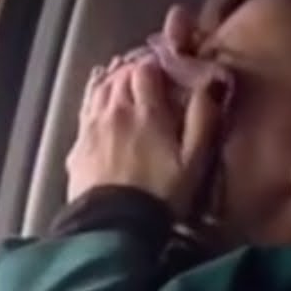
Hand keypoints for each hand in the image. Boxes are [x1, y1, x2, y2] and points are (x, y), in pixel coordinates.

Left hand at [66, 5, 223, 215]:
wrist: (114, 225)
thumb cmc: (161, 195)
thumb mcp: (194, 161)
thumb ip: (203, 119)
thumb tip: (211, 84)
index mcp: (147, 112)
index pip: (147, 70)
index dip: (157, 64)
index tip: (167, 68)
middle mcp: (117, 110)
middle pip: (122, 74)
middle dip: (135, 69)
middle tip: (149, 74)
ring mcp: (93, 125)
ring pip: (101, 87)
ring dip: (114, 78)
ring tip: (125, 80)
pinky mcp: (79, 143)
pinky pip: (86, 106)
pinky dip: (95, 95)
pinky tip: (101, 99)